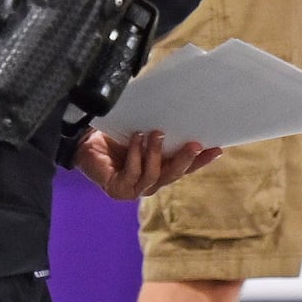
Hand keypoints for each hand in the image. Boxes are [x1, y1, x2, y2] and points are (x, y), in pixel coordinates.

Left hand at [73, 129, 221, 199]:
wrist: (84, 142)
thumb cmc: (116, 136)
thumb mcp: (144, 132)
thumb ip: (162, 131)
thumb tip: (184, 111)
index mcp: (159, 170)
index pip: (185, 168)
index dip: (201, 161)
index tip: (217, 148)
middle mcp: (149, 183)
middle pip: (173, 175)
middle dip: (185, 160)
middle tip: (194, 144)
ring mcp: (134, 189)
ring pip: (154, 176)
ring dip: (156, 153)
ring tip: (156, 132)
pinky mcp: (118, 190)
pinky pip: (133, 173)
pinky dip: (136, 155)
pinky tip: (137, 138)